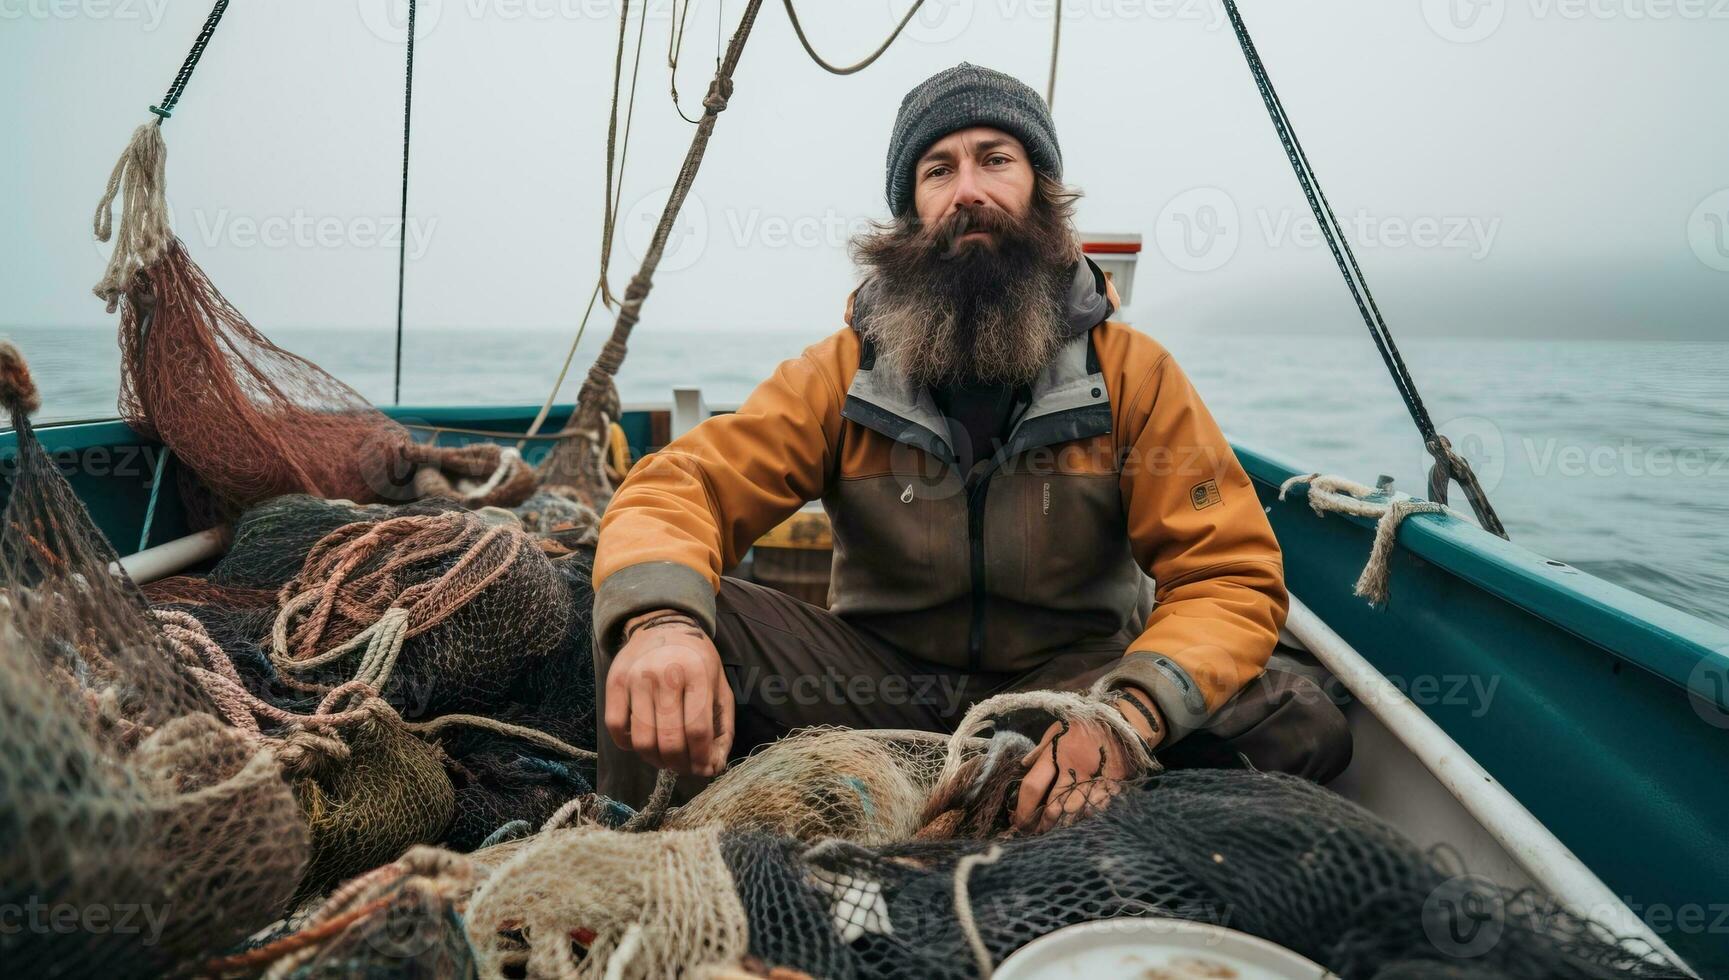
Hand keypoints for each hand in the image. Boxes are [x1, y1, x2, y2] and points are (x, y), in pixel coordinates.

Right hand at [604, 612, 733, 776]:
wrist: (663, 626)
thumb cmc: (696, 662)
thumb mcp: (720, 688)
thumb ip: (722, 729)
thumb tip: (713, 768)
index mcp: (697, 674)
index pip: (698, 731)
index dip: (701, 759)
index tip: (702, 768)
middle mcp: (665, 674)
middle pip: (670, 740)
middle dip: (679, 765)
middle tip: (683, 767)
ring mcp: (636, 678)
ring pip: (642, 740)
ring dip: (655, 760)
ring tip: (665, 759)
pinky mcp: (614, 682)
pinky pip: (616, 727)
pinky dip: (628, 745)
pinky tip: (642, 741)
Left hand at [1011, 688, 1162, 833]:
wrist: (1122, 720)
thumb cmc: (1085, 723)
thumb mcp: (1057, 728)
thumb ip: (1040, 749)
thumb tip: (1023, 765)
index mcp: (1056, 754)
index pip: (1033, 786)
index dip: (1024, 808)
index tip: (1019, 821)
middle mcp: (1073, 769)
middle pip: (1054, 806)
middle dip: (1043, 824)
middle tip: (1036, 833)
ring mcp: (1094, 779)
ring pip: (1075, 811)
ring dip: (1064, 824)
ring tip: (1055, 832)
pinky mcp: (1111, 784)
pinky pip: (1097, 808)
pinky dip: (1087, 816)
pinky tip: (1080, 820)